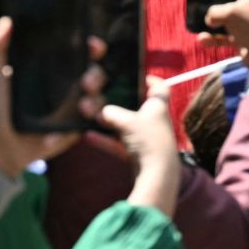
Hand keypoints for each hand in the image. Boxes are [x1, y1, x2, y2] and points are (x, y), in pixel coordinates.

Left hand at [0, 17, 83, 178]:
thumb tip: (7, 20)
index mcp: (49, 69)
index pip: (76, 51)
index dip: (89, 45)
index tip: (91, 44)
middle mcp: (66, 84)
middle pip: (94, 70)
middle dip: (96, 72)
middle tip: (86, 81)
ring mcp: (73, 105)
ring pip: (99, 93)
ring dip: (95, 97)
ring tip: (82, 107)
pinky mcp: (76, 125)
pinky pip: (94, 117)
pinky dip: (92, 115)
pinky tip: (78, 118)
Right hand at [103, 77, 180, 217]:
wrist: (157, 173)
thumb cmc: (147, 139)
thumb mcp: (127, 121)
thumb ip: (111, 113)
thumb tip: (100, 112)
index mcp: (158, 106)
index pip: (160, 87)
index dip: (149, 79)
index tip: (135, 75)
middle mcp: (155, 120)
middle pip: (138, 106)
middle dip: (120, 102)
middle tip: (102, 96)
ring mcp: (147, 137)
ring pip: (126, 125)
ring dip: (110, 122)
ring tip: (91, 116)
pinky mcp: (139, 153)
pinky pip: (120, 143)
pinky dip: (106, 140)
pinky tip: (88, 136)